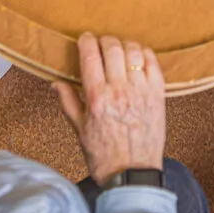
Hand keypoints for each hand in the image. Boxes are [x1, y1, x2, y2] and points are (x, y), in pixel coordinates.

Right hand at [54, 31, 166, 185]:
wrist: (132, 174)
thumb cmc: (104, 156)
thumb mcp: (79, 130)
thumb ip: (68, 102)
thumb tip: (55, 83)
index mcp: (97, 99)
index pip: (90, 57)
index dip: (86, 41)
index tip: (85, 38)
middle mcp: (119, 91)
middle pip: (113, 48)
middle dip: (104, 40)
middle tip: (101, 43)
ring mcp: (141, 92)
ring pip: (134, 52)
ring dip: (125, 44)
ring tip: (119, 48)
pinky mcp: (158, 95)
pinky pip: (153, 63)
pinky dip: (145, 54)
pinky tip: (138, 56)